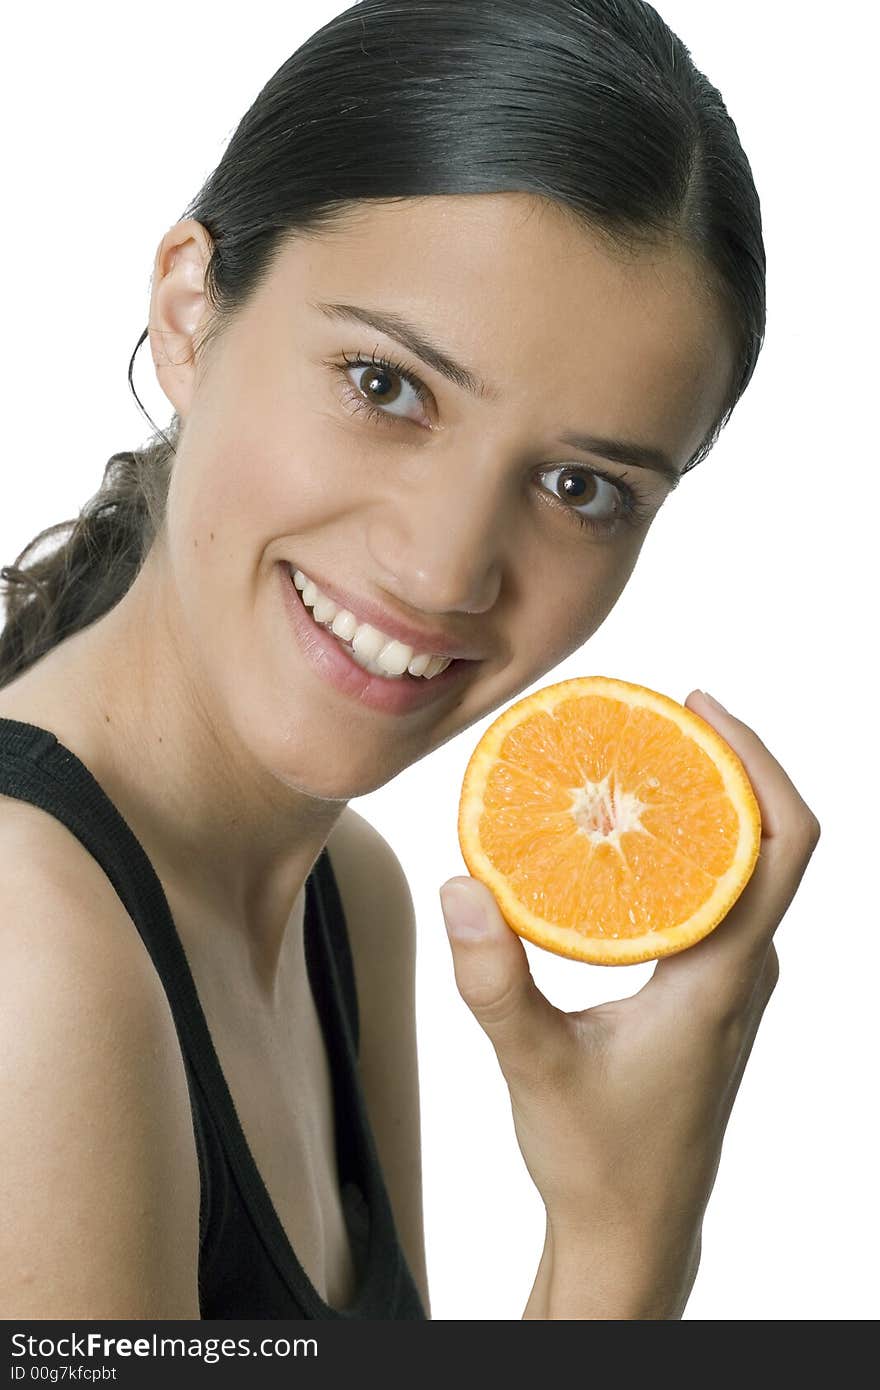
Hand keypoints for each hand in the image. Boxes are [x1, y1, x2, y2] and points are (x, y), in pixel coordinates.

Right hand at [439, 689, 820, 1313]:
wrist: (634, 1229)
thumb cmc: (599, 1161)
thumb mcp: (536, 1067)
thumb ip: (496, 983)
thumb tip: (460, 887)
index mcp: (724, 976)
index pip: (784, 844)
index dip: (758, 762)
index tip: (701, 709)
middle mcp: (744, 969)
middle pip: (771, 838)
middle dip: (728, 763)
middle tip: (658, 715)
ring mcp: (732, 981)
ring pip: (745, 866)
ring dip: (708, 804)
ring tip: (641, 758)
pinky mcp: (710, 992)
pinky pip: (717, 896)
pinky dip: (685, 848)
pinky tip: (625, 837)